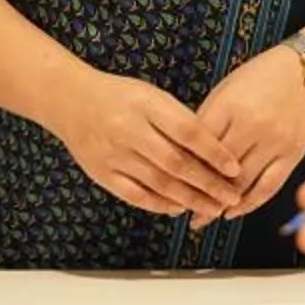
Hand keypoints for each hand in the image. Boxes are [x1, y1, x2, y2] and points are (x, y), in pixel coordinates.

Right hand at [48, 69, 246, 220]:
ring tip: (213, 208)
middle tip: (232, 198)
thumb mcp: (151, 96)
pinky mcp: (102, 173)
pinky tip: (179, 208)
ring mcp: (114, 154)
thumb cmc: (119, 97)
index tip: (235, 169)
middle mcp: (129, 129)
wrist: (69, 101)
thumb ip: (179, 120)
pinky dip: (159, 205)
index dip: (214, 152)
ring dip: (190, 199)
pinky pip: (135, 195)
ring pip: (159, 183)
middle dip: (208, 184)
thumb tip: (214, 153)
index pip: (188, 131)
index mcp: (146, 104)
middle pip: (176, 163)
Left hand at [196, 46, 304, 225]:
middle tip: (181, 208)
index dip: (183, 167)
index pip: (200, 146)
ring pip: (243, 183)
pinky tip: (233, 212)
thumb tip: (188, 152)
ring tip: (204, 217)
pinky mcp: (293, 155)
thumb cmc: (263, 75)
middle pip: (219, 169)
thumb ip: (209, 119)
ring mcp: (275, 142)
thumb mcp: (227, 88)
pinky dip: (250, 204)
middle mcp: (253, 126)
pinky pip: (269, 186)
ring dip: (221, 204)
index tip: (169, 182)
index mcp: (230, 106)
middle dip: (199, 191)